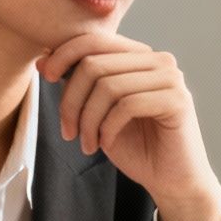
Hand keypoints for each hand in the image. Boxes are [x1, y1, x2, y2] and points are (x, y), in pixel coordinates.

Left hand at [38, 34, 220, 220]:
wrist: (171, 181)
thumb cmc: (136, 146)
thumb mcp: (97, 111)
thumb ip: (79, 83)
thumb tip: (43, 58)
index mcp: (140, 56)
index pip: (94, 40)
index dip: (64, 54)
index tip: (45, 77)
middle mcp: (158, 60)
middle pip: (95, 64)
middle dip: (71, 101)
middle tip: (68, 132)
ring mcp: (171, 79)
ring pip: (108, 86)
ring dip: (88, 120)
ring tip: (87, 143)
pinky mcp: (177, 101)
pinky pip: (127, 105)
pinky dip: (107, 128)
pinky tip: (105, 144)